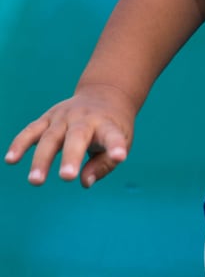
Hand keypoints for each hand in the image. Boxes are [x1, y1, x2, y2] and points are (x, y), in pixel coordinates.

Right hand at [4, 83, 136, 187]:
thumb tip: (85, 182)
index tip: (120, 156)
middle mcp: (85, 118)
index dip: (116, 147)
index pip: (113, 136)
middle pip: (77, 137)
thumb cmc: (112, 125)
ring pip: (50, 137)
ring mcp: (64, 116)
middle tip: (68, 177)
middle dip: (71, 157)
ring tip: (35, 181)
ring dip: (42, 159)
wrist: (104, 95)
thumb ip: (105, 163)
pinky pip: (32, 131)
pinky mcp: (48, 117)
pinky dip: (20, 144)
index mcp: (107, 124)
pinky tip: (11, 159)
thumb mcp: (121, 139)